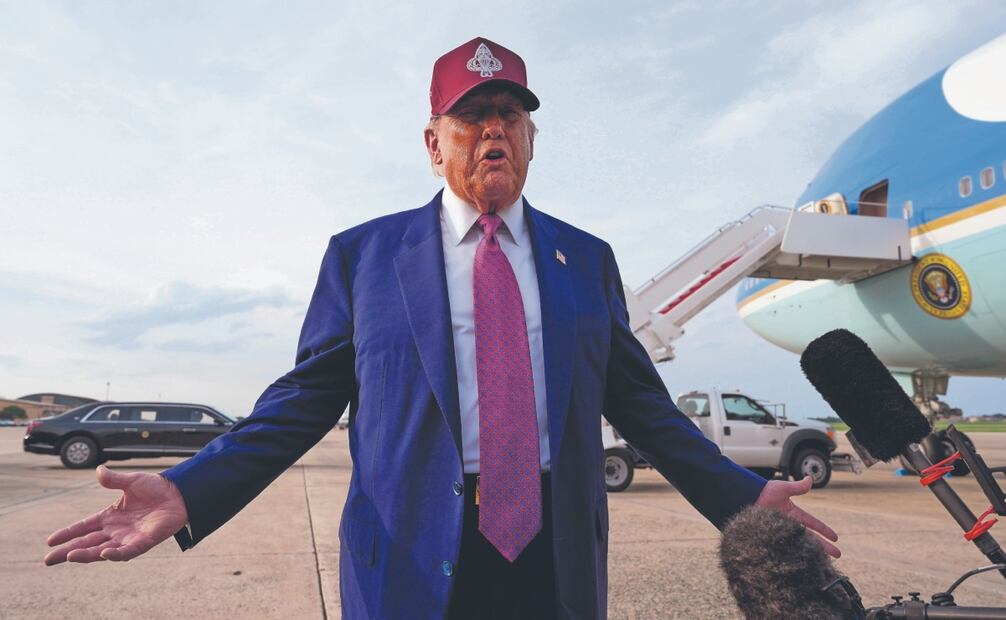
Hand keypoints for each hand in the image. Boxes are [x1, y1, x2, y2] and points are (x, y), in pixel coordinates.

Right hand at [44, 465, 187, 564]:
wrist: (180, 493)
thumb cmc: (156, 488)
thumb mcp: (132, 481)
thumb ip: (114, 479)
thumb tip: (99, 470)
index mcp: (110, 516)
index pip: (83, 527)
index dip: (67, 533)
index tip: (50, 541)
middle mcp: (116, 530)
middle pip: (87, 543)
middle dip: (68, 552)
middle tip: (48, 560)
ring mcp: (129, 538)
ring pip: (102, 550)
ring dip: (86, 555)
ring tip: (69, 557)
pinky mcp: (144, 542)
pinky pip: (127, 551)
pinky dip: (116, 554)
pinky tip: (104, 553)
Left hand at [755, 476, 840, 557]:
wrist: (744, 499)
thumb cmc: (763, 491)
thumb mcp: (782, 489)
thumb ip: (797, 487)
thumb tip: (810, 479)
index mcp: (793, 514)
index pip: (812, 524)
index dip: (824, 530)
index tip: (836, 538)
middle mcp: (789, 525)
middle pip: (810, 538)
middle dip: (824, 546)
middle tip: (837, 556)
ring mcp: (781, 533)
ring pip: (799, 545)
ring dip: (811, 554)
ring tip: (822, 563)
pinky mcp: (772, 539)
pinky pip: (785, 549)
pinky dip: (793, 556)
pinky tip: (800, 564)